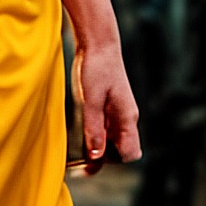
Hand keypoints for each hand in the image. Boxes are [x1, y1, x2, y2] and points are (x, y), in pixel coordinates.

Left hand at [72, 35, 141, 167]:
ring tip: (74, 151)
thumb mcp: (91, 100)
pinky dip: (93, 137)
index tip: (92, 160)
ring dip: (95, 148)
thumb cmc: (96, 68)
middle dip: (102, 159)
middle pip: (120, 151)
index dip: (114, 162)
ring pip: (111, 142)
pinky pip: (104, 130)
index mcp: (127, 118)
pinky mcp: (109, 108)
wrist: (98, 43)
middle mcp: (126, 119)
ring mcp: (118, 114)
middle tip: (77, 161)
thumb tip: (96, 158)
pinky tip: (77, 135)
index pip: (131, 153)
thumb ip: (94, 129)